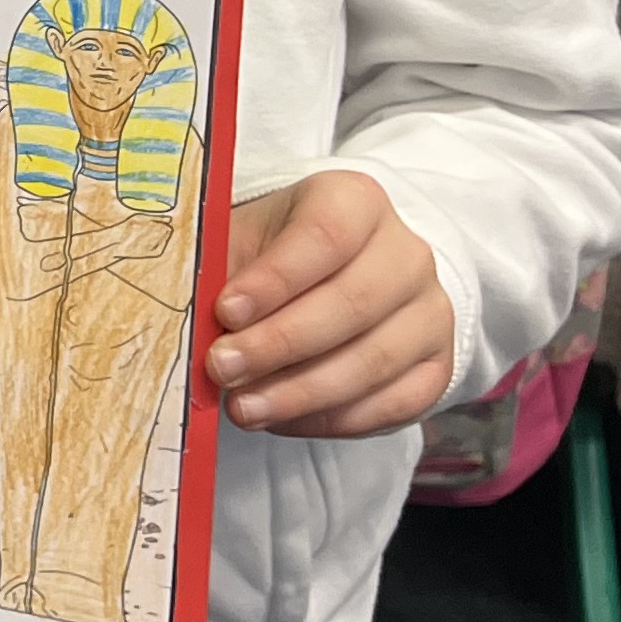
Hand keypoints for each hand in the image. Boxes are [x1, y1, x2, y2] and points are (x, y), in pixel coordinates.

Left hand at [208, 169, 453, 435]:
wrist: (340, 273)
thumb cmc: (276, 252)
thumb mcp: (245, 238)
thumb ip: (219, 270)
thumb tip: (183, 320)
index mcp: (356, 201)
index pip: (325, 235)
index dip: (275, 279)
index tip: (225, 311)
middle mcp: (407, 253)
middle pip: (352, 303)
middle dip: (279, 344)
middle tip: (223, 368)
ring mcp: (430, 311)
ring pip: (374, 360)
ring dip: (300, 392)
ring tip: (243, 408)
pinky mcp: (438, 365)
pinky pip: (395, 404)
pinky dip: (333, 419)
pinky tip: (283, 420)